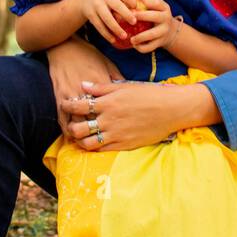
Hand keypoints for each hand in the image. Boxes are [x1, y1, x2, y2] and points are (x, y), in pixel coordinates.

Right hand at [46, 37, 120, 134]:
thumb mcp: (108, 64)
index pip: (111, 108)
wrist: (65, 46)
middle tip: (106, 140)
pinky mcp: (59, 97)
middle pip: (95, 118)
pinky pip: (62, 119)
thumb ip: (118, 80)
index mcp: (102, 84)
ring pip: (78, 122)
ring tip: (89, 142)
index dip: (116, 120)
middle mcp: (86, 92)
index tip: (122, 128)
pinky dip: (67, 130)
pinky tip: (72, 137)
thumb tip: (129, 92)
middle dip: (100, 131)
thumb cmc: (89, 55)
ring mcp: (71, 96)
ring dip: (83, 135)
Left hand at [61, 79, 217, 152]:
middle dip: (70, 127)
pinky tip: (94, 143)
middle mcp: (109, 120)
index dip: (67, 106)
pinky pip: (102, 150)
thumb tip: (83, 86)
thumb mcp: (125, 86)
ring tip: (80, 136)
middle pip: (78, 129)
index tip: (64, 105)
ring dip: (80, 140)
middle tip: (70, 124)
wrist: (172, 109)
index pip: (78, 106)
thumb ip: (102, 88)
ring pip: (88, 143)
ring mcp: (116, 135)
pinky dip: (94, 148)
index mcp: (108, 103)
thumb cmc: (149, 94)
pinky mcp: (125, 145)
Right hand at [76, 0, 139, 44]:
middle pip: (117, 6)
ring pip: (107, 18)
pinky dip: (106, 34)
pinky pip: (99, 26)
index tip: (138, 10)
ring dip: (116, 28)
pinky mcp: (90, 14)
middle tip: (134, 23)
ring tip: (124, 36)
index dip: (133, 2)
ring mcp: (96, 5)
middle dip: (126, 14)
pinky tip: (113, 40)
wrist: (85, 0)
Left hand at [125, 0, 178, 52]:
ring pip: (152, 35)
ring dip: (140, 37)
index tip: (132, 2)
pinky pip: (150, 47)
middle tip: (130, 18)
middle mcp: (166, 18)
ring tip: (131, 38)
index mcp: (164, 7)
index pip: (155, 2)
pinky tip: (134, 45)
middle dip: (141, 16)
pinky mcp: (161, 43)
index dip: (144, 1)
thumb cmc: (156, 14)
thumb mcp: (154, 5)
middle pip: (154, 17)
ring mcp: (164, 31)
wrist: (170, 31)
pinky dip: (141, 48)